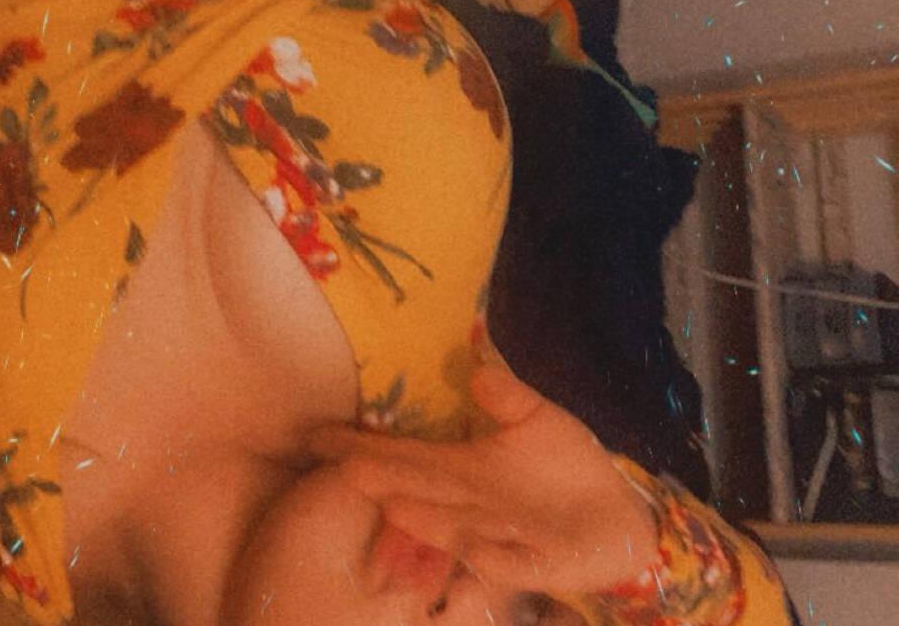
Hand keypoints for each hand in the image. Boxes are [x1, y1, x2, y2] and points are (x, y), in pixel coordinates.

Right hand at [308, 362, 659, 599]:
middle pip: (416, 489)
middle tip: (341, 468)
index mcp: (464, 468)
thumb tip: (477, 371)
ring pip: (450, 528)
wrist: (614, 519)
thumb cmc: (567, 470)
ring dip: (425, 519)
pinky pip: (506, 559)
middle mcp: (467, 504)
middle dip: (382, 480)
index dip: (364, 447)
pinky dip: (492, 554)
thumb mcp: (538, 421)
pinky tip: (473, 545)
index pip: (404, 456)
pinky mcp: (531, 563)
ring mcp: (496, 536)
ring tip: (391, 505)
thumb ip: (508, 397)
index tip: (320, 435)